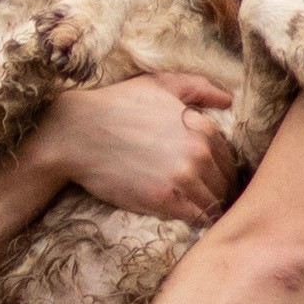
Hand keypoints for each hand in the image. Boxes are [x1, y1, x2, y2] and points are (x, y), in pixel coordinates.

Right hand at [43, 71, 242, 224]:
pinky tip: (186, 217)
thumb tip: (227, 100)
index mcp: (203, 127)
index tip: (211, 179)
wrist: (75, 132)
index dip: (221, 170)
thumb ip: (198, 88)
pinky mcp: (163, 200)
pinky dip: (196, 219)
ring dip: (208, 207)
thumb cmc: (114, 105)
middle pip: (224, 183)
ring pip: (212, 202)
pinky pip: (195, 217)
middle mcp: (198, 153)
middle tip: (204, 197)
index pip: (228, 159)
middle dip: (217, 190)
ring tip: (198, 210)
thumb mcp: (159, 84)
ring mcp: (182, 178)